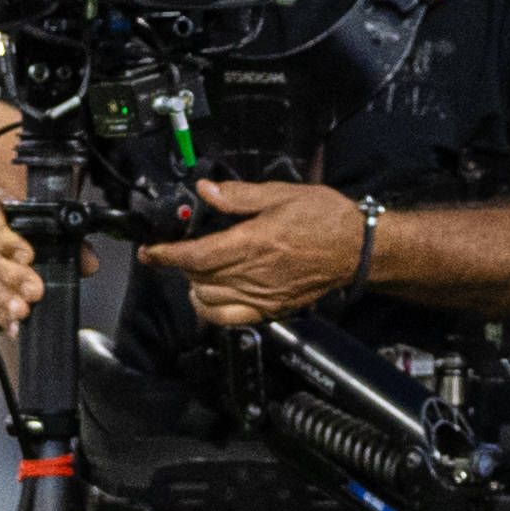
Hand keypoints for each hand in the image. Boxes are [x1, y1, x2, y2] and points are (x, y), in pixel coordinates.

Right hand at [0, 182, 91, 331]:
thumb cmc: (16, 223)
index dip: (6, 237)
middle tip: (34, 292)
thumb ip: (66, 239)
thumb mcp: (39, 222)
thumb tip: (89, 264)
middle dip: (12, 276)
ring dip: (2, 298)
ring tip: (23, 312)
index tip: (28, 256)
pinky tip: (11, 324)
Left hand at [136, 179, 362, 327]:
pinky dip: (213, 310)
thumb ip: (239, 195)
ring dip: (194, 287)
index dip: (165, 255)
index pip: (195, 256)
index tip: (151, 251)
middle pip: (197, 279)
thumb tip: (205, 191)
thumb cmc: (325, 218)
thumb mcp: (282, 194)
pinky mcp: (272, 310)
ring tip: (197, 272)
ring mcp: (263, 296)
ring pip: (208, 302)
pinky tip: (213, 296)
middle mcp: (254, 274)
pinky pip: (230, 319)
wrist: (359, 248)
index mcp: (253, 243)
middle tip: (177, 252)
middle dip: (179, 267)